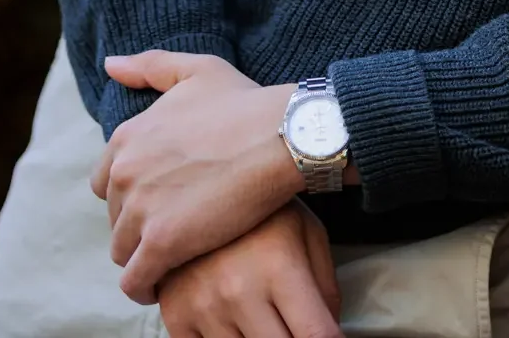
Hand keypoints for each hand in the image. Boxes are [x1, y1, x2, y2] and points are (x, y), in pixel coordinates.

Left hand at [91, 49, 306, 302]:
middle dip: (139, 224)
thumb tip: (111, 65)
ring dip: (144, 256)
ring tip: (175, 257)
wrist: (283, 136)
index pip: (106, 182)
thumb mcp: (198, 71)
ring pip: (123, 251)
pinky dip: (146, 287)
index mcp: (128, 135)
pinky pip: (136, 281)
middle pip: (115, 218)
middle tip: (176, 225)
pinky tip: (166, 284)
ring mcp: (142, 208)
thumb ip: (151, 66)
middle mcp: (126, 171)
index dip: (133, 193)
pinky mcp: (162, 242)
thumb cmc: (247, 103)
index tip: (162, 199)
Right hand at [157, 196, 342, 337]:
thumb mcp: (308, 234)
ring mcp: (203, 305)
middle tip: (293, 322)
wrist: (202, 185)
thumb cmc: (265, 214)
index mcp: (280, 265)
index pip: (316, 334)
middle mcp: (239, 289)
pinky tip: (233, 320)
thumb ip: (326, 289)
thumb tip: (333, 334)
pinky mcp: (175, 316)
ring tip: (262, 313)